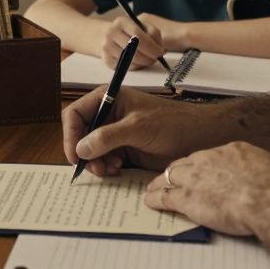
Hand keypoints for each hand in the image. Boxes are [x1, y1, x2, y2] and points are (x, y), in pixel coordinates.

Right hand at [62, 86, 204, 177]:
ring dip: (96, 162)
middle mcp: (109, 115)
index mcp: (109, 99)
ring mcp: (116, 133)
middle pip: (80, 135)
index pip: (75, 114)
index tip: (75, 155)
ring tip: (110, 170)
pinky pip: (105, 159)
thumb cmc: (172, 124)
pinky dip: (106, 167)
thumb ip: (107, 137)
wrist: (198, 138)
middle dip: (84, 153)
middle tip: (95, 168)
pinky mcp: (125, 149)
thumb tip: (80, 149)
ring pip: (91, 150)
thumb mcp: (138, 128)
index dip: (70, 134)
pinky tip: (118, 169)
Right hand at [101, 15, 164, 68]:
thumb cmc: (130, 31)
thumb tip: (159, 49)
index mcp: (121, 21)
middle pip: (133, 50)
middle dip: (148, 57)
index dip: (151, 46)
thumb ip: (153, 34)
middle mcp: (111, 33)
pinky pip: (125, 67)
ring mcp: (106, 47)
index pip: (137, 35)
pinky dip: (135, 66)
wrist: (108, 36)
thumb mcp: (143, 26)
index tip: (160, 52)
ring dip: (143, 63)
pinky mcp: (106, 59)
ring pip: (130, 61)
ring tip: (148, 59)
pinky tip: (138, 61)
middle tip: (156, 58)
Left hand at [143, 141, 269, 235]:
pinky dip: (156, 198)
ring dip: (161, 183)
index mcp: (233, 151)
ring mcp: (196, 178)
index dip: (203, 165)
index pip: (211, 156)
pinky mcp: (187, 199)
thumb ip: (266, 174)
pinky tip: (150, 201)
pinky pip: (165, 196)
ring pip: (170, 176)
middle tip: (172, 176)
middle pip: (186, 162)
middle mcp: (210, 160)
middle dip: (178, 170)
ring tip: (153, 188)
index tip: (200, 169)